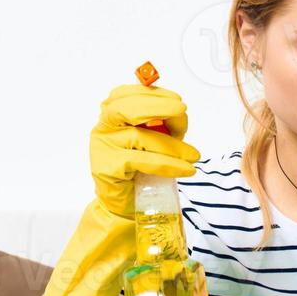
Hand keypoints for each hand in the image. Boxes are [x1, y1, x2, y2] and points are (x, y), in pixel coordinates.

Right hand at [90, 83, 200, 217]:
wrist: (126, 201)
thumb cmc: (139, 167)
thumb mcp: (153, 138)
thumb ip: (162, 124)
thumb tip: (180, 115)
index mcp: (110, 114)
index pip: (126, 94)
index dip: (152, 94)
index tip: (176, 100)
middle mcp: (103, 127)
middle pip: (124, 109)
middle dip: (156, 106)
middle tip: (181, 110)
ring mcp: (103, 147)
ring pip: (139, 137)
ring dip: (172, 145)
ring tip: (193, 155)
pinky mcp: (107, 168)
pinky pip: (142, 161)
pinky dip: (168, 164)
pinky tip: (184, 169)